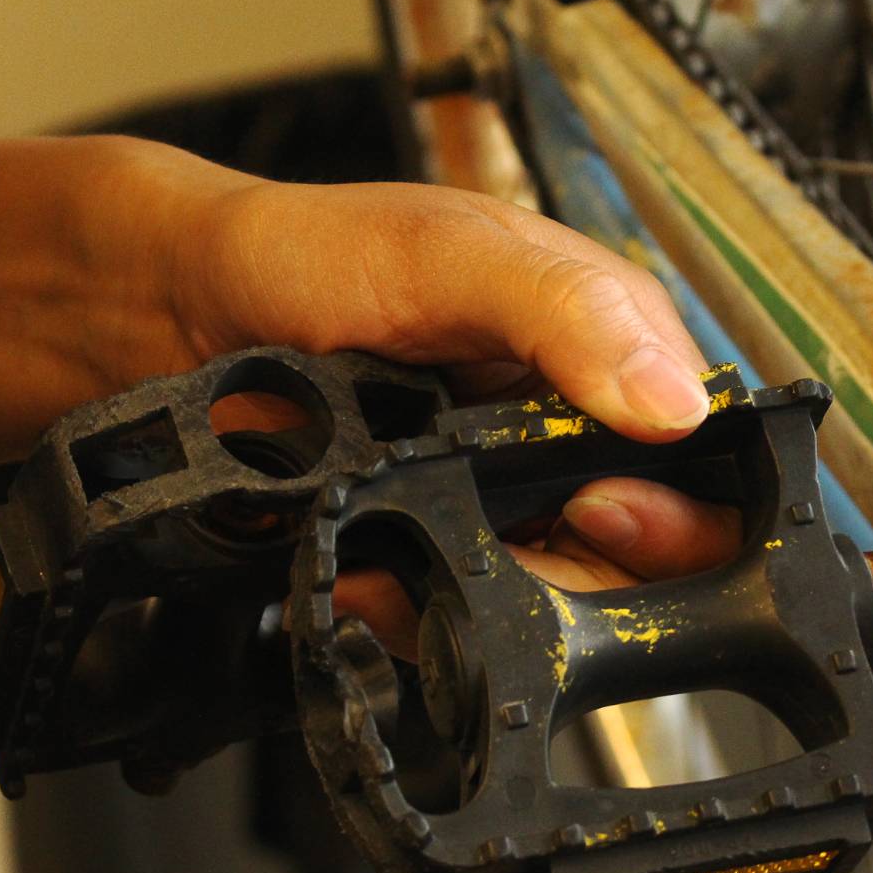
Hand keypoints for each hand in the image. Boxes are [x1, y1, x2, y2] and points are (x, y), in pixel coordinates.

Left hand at [173, 176, 746, 644]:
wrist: (169, 315)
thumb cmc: (306, 253)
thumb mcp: (448, 253)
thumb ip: (567, 312)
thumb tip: (675, 404)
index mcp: (601, 346)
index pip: (703, 452)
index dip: (675, 504)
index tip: (601, 505)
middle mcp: (562, 430)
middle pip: (643, 550)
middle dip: (586, 563)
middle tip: (522, 534)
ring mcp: (499, 498)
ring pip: (556, 599)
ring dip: (495, 593)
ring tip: (419, 544)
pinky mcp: (434, 549)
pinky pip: (462, 620)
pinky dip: (417, 611)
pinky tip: (374, 573)